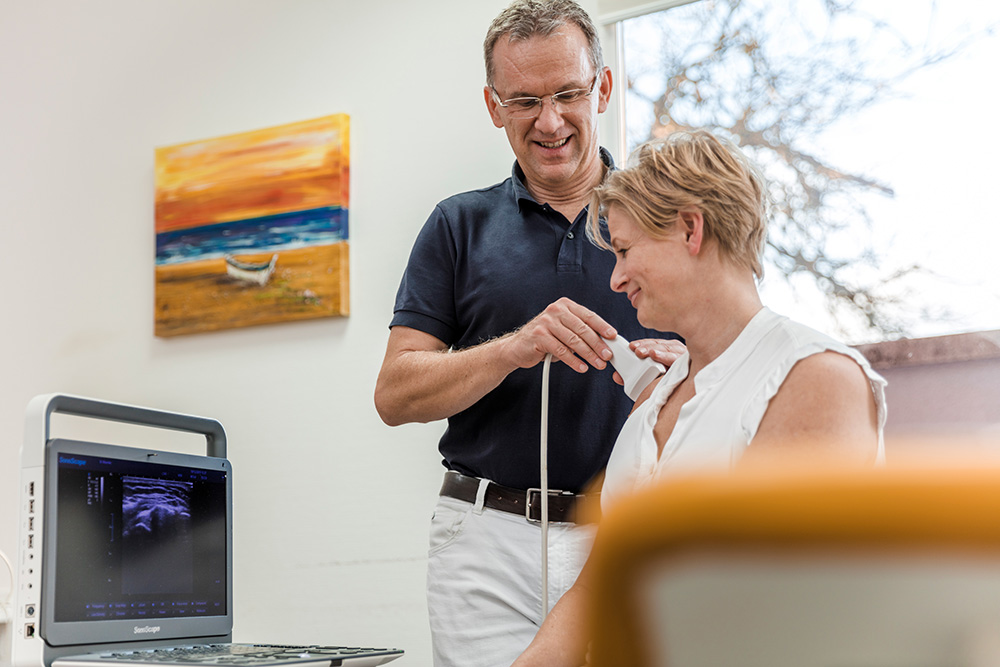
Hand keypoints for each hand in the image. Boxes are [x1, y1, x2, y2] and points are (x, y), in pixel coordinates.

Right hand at [501, 297, 616, 373]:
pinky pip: (561, 350)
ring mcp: (546, 322)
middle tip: (607, 355)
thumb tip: (604, 343)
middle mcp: (555, 310)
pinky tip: (581, 367)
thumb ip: (580, 332)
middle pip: (582, 328)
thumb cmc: (544, 338)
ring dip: (588, 354)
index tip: (613, 337)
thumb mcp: (563, 329)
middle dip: (598, 344)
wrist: (517, 347)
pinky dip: (573, 361)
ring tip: (598, 364)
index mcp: (564, 305)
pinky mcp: (539, 336)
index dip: (602, 326)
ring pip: (573, 340)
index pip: (588, 315)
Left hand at [610, 337, 686, 385]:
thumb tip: (616, 376)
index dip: (643, 344)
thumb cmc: (667, 383)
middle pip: (661, 345)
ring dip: (657, 351)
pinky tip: (657, 356)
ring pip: (670, 350)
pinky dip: (667, 357)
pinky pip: (679, 359)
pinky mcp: (690, 363)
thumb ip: (632, 377)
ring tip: (647, 353)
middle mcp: (676, 351)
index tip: (632, 347)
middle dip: (647, 347)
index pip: (654, 344)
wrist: (687, 393)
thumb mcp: (648, 379)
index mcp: (667, 350)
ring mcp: (684, 356)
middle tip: (636, 351)